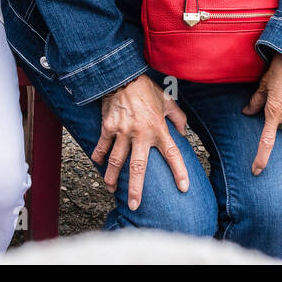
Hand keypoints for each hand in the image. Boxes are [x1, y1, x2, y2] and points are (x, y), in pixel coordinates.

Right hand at [92, 75, 190, 210]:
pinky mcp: (107, 127)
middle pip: (138, 167)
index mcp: (158, 128)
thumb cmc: (146, 89)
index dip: (179, 171)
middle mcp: (140, 133)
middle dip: (136, 189)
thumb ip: (178, 118)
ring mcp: (122, 131)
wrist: (122, 75)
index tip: (183, 188)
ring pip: (116, 161)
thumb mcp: (167, 100)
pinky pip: (102, 146)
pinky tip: (98, 164)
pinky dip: (99, 156)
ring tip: (110, 190)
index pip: (172, 153)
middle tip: (134, 205)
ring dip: (112, 178)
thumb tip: (184, 133)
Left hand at [243, 55, 281, 174]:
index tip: (256, 171)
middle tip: (276, 99)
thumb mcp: (263, 84)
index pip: (267, 142)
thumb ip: (255, 101)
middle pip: (280, 126)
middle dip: (277, 118)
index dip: (261, 158)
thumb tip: (246, 112)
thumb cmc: (279, 69)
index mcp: (273, 111)